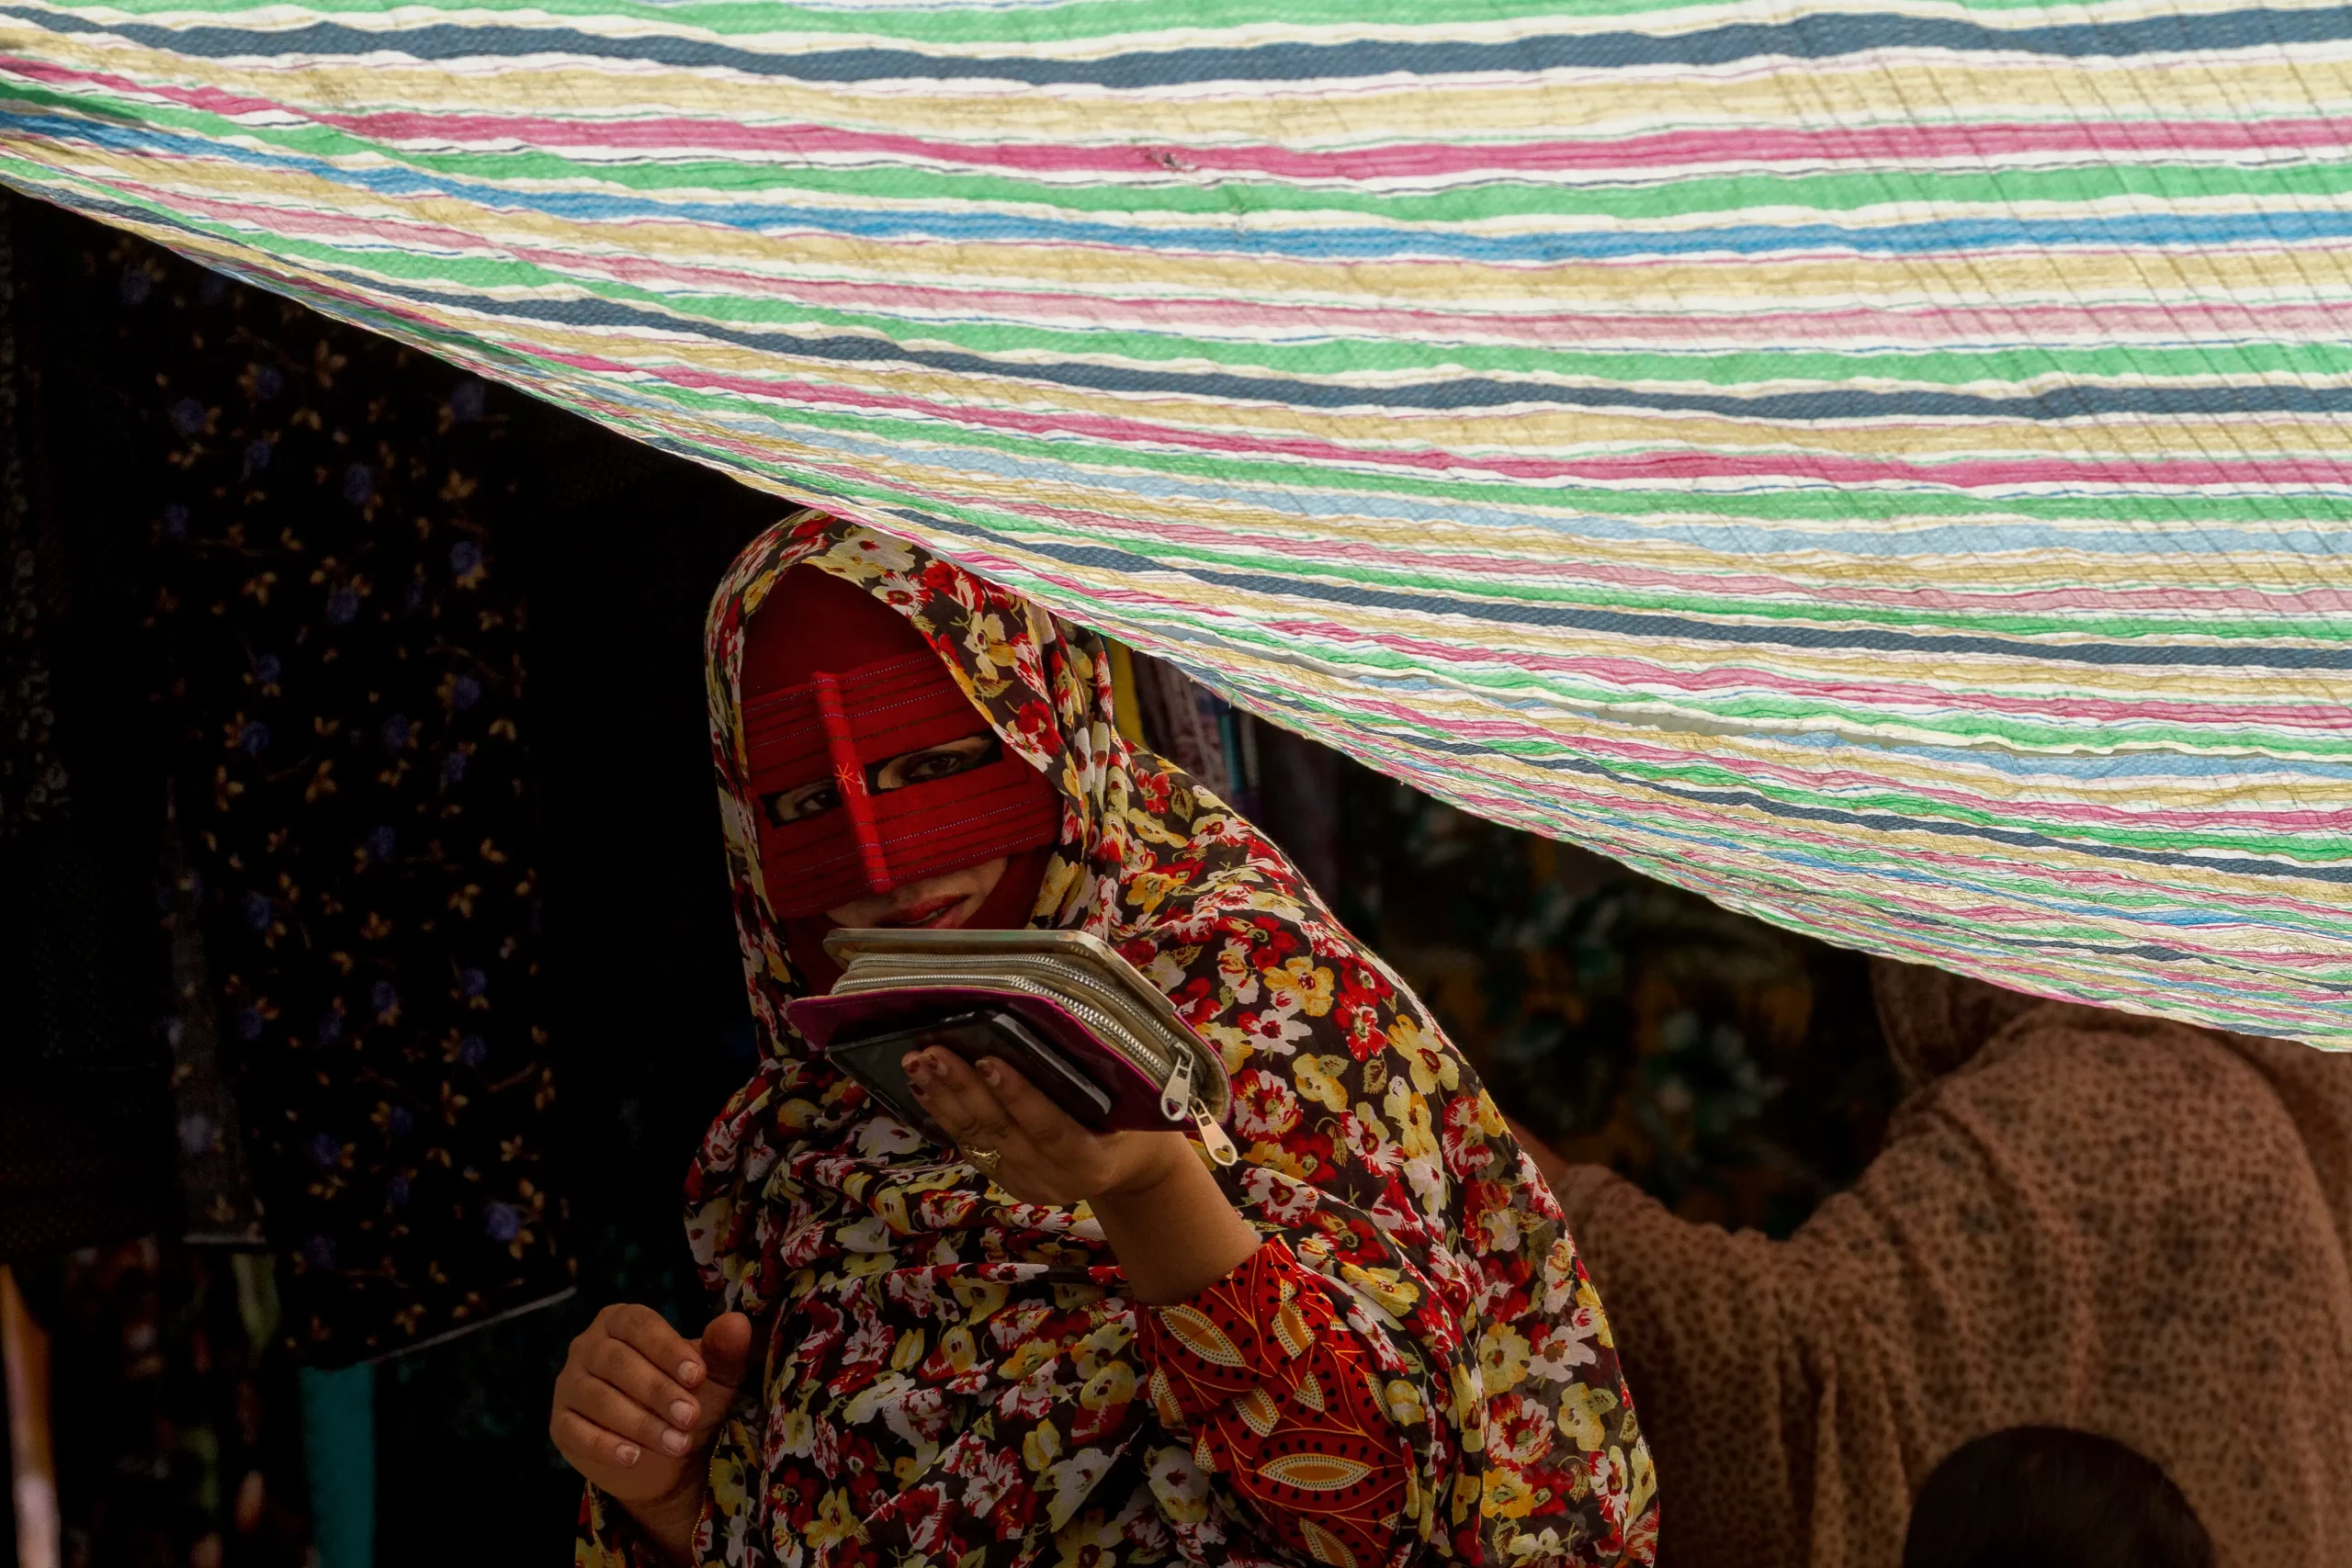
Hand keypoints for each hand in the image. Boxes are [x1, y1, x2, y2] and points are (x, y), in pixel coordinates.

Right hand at [551, 1303, 752, 1557]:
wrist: (667, 1454)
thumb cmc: (688, 1397)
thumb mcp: (714, 1375)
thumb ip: (723, 1349)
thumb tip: (738, 1323)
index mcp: (622, 1320)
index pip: (639, 1324)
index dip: (667, 1348)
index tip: (697, 1375)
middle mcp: (588, 1346)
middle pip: (617, 1362)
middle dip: (657, 1391)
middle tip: (691, 1417)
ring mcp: (569, 1385)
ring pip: (598, 1398)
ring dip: (640, 1422)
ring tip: (677, 1443)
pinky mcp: (560, 1424)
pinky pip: (576, 1431)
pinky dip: (606, 1445)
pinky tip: (634, 1457)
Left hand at [902, 1047, 1192, 1206]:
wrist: (1133, 1170)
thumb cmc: (1139, 1120)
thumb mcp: (1137, 1103)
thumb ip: (1106, 1071)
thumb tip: (1070, 1010)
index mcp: (1092, 1161)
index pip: (1050, 1128)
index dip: (1018, 1096)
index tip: (989, 1059)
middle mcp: (1054, 1179)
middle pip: (1001, 1132)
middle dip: (963, 1089)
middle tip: (934, 1052)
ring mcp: (1026, 1183)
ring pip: (976, 1139)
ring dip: (943, 1099)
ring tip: (917, 1063)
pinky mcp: (1006, 1180)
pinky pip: (969, 1145)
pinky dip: (944, 1113)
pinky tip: (923, 1085)